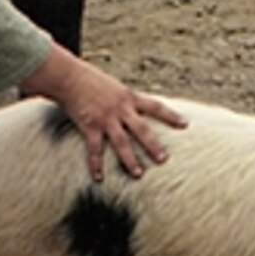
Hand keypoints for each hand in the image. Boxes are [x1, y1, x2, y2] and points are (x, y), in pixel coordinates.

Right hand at [23, 49, 185, 181]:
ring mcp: (106, 118)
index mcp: (129, 97)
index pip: (156, 106)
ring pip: (121, 142)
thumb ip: (126, 100)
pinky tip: (99, 178)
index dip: (171, 115)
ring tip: (138, 174)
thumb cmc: (91, 80)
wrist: (69, 77)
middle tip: (164, 159)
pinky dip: (96, 164)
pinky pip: (95, 149)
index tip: (185, 124)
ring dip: (130, 160)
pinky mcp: (90, 125)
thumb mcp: (115, 86)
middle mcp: (121, 108)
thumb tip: (136, 109)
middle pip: (142, 129)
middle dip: (154, 145)